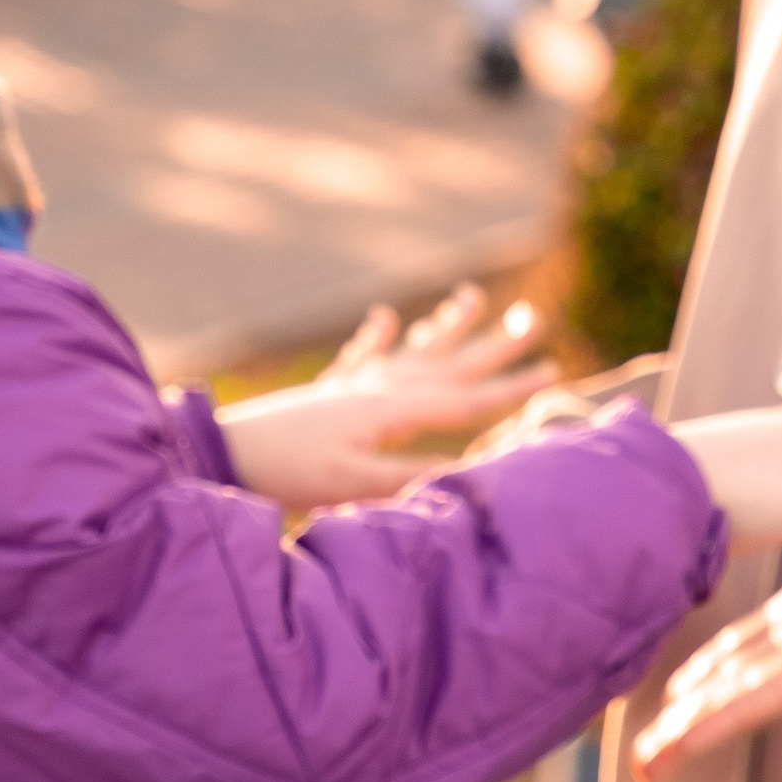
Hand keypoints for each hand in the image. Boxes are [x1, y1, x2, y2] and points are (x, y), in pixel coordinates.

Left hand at [220, 284, 559, 508]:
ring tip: (470, 298)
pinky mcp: (328, 393)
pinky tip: (382, 318)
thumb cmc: (289, 472)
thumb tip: (470, 471)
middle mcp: (379, 388)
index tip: (554, 372)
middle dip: (495, 343)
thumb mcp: (354, 483)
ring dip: (445, 326)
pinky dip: (375, 338)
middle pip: (449, 362)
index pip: (466, 399)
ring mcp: (353, 386)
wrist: (226, 453)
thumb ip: (411, 476)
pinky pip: (361, 358)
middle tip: (534, 318)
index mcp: (392, 410)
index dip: (512, 388)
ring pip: (413, 350)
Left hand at [633, 529, 781, 780]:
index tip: (673, 754)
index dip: (718, 724)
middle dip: (690, 732)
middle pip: (740, 697)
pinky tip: (688, 679)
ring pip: (739, 674)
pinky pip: (754, 642)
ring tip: (651, 743)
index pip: (765, 696)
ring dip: (695, 705)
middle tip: (641, 768)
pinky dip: (718, 662)